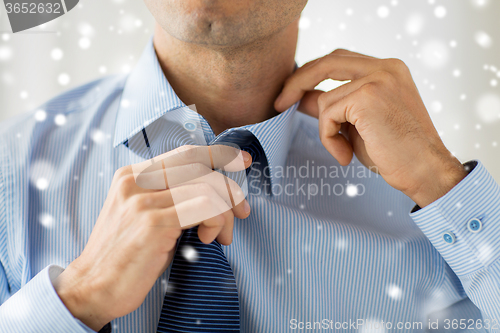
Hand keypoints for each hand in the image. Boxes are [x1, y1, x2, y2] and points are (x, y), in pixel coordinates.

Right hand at [53, 145, 251, 330]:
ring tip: (220, 236)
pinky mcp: (153, 222)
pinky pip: (205, 206)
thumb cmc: (126, 254)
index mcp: (132, 175)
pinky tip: (207, 239)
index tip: (241, 161)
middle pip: (200, 164)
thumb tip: (214, 190)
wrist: (93, 287)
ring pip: (207, 186)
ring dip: (225, 212)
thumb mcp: (145, 214)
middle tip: (242, 211)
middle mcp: (136, 181)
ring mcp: (143, 200)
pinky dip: (217, 220)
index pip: (185, 153)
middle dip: (230, 187)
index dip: (218, 153)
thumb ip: (171, 195)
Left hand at [275, 49, 466, 207]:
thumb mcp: (358, 124)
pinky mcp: (367, 96)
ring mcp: (378, 79)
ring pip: (325, 99)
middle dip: (298, 82)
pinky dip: (329, 138)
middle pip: (327, 62)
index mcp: (388, 70)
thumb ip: (334, 106)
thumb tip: (301, 98)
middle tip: (279, 103)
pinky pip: (327, 114)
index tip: (290, 94)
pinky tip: (345, 155)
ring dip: (326, 130)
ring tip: (343, 152)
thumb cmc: (396, 152)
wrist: (425, 171)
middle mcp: (385, 67)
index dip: (311, 74)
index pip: (339, 60)